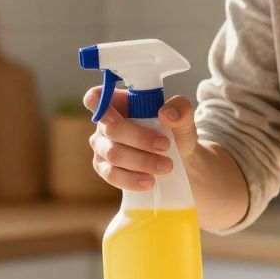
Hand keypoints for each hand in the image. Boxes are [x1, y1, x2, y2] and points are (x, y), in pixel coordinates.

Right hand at [83, 86, 199, 190]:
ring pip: (112, 153)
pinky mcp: (105, 169)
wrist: (180, 162)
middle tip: (165, 146)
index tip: (122, 113)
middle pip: (110, 129)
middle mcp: (105, 124)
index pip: (96, 97)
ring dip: (141, 161)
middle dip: (139, 139)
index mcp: (119, 103)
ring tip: (165, 166)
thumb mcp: (183, 118)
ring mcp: (102, 147)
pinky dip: (131, 179)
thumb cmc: (175, 133)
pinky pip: (111, 175)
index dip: (101, 103)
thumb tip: (166, 114)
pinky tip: (149, 181)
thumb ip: (181, 109)